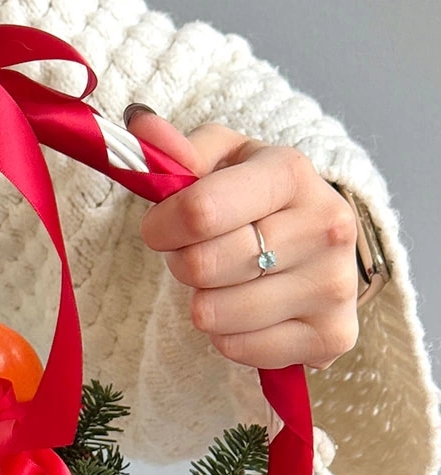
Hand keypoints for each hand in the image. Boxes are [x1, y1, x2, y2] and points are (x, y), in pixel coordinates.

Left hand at [128, 108, 358, 369]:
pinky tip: (248, 313)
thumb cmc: (258, 200)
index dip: (162, 226)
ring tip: (227, 283)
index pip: (200, 211)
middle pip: (202, 266)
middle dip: (183, 264)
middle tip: (199, 256)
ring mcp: (335, 285)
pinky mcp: (332, 336)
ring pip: (214, 314)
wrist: (320, 245)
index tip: (161, 228)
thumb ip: (178, 149)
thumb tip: (139, 124)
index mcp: (292, 173)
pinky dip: (227, 337)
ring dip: (203, 303)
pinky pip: (236, 349)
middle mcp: (326, 226)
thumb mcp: (223, 161)